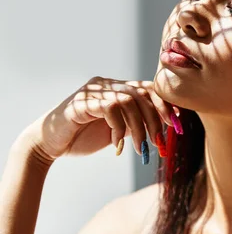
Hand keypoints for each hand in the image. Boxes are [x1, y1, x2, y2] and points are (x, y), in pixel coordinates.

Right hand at [22, 77, 175, 163]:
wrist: (51, 145)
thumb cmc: (84, 137)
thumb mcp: (118, 130)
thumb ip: (137, 124)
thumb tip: (167, 125)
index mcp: (116, 88)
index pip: (148, 88)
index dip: (165, 104)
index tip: (176, 125)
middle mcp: (106, 84)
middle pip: (142, 93)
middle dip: (156, 119)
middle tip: (160, 141)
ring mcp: (93, 91)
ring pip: (129, 101)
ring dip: (139, 128)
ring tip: (139, 148)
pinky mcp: (82, 102)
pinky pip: (111, 108)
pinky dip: (119, 128)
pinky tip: (117, 146)